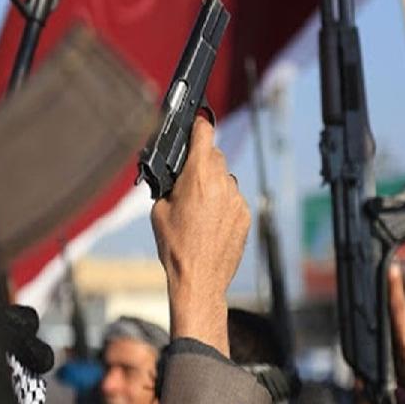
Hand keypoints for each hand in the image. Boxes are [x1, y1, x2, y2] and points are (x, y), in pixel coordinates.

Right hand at [151, 118, 249, 355]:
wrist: (199, 279)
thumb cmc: (175, 247)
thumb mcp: (158, 210)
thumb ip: (168, 184)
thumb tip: (172, 173)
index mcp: (197, 178)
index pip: (204, 134)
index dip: (197, 126)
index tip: (194, 124)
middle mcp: (221, 184)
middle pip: (214, 155)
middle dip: (201, 160)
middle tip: (187, 177)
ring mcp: (237, 199)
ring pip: (225, 177)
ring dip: (212, 182)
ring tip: (198, 207)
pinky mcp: (245, 214)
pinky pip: (233, 197)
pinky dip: (223, 201)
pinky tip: (210, 221)